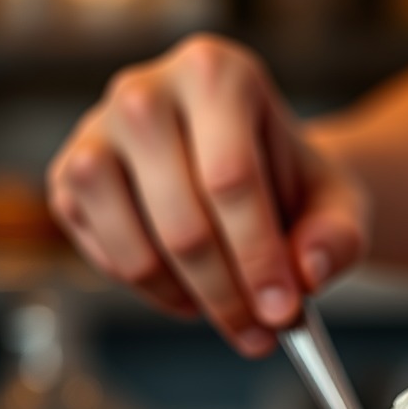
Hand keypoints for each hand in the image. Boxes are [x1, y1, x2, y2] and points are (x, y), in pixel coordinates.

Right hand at [47, 34, 368, 356]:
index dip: (259, 258)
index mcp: (216, 75)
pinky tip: (193, 292)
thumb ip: (336, 238)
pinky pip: (107, 261)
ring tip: (234, 314)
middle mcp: (144, 94)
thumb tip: (307, 274)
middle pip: (184, 224)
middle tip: (264, 333)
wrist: (253, 173)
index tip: (284, 312)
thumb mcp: (338, 205)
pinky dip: (156, 293)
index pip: (230, 179)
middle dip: (231, 297)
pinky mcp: (70, 182)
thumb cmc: (292, 185)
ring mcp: (96, 136)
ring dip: (192, 301)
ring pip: (137, 248)